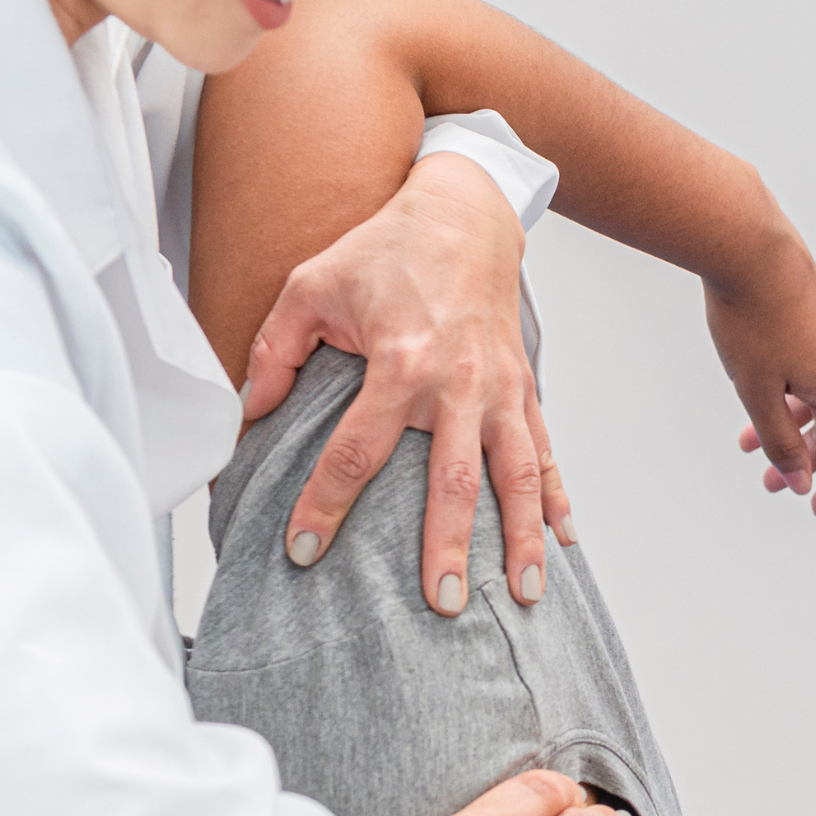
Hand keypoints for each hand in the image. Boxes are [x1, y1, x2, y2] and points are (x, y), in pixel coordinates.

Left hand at [239, 153, 570, 614]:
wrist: (465, 211)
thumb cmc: (387, 249)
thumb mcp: (311, 284)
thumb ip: (275, 351)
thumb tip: (250, 415)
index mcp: (401, 360)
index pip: (358, 449)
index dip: (326, 504)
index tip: (303, 551)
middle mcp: (458, 381)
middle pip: (453, 478)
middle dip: (449, 545)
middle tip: (441, 604)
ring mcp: (499, 388)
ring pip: (518, 474)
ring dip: (522, 537)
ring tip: (524, 595)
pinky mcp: (523, 387)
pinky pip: (546, 451)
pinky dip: (559, 498)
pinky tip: (565, 542)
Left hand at [711, 232, 815, 518]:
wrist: (749, 248)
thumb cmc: (751, 320)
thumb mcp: (757, 394)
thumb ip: (780, 443)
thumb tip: (799, 481)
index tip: (815, 511)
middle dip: (802, 461)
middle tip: (768, 482)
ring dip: (789, 426)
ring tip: (747, 442)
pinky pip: (813, 372)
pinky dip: (788, 395)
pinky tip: (756, 393)